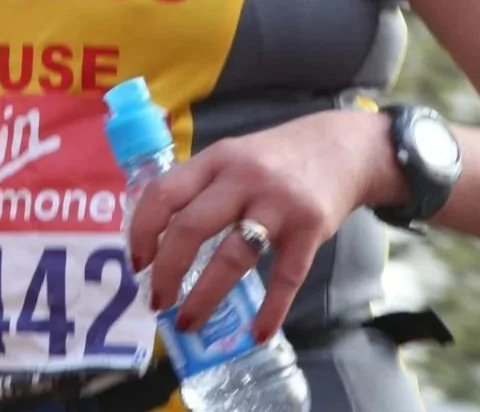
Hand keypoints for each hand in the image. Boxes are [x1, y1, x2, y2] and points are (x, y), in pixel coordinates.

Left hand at [127, 109, 392, 341]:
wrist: (342, 147)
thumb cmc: (275, 158)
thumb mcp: (232, 155)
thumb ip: (201, 186)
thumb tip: (158, 235)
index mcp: (216, 159)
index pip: (165, 192)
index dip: (143, 230)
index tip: (137, 263)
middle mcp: (242, 178)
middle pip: (191, 227)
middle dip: (167, 270)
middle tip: (157, 301)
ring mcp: (278, 203)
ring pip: (232, 256)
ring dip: (205, 296)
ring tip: (189, 322)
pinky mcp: (310, 228)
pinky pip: (285, 276)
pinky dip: (270, 310)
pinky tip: (257, 333)